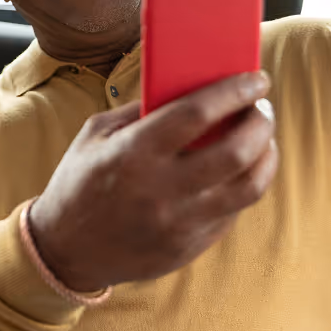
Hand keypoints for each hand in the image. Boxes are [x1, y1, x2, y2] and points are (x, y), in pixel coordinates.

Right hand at [28, 71, 277, 292]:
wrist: (64, 250)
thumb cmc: (79, 183)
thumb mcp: (95, 135)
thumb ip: (140, 111)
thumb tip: (188, 89)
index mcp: (134, 152)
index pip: (198, 113)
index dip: (235, 91)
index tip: (256, 79)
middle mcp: (161, 189)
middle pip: (236, 151)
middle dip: (261, 122)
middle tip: (261, 109)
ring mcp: (179, 223)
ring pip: (248, 187)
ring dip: (266, 156)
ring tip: (263, 140)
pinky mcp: (189, 247)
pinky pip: (232, 212)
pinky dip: (242, 186)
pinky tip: (238, 172)